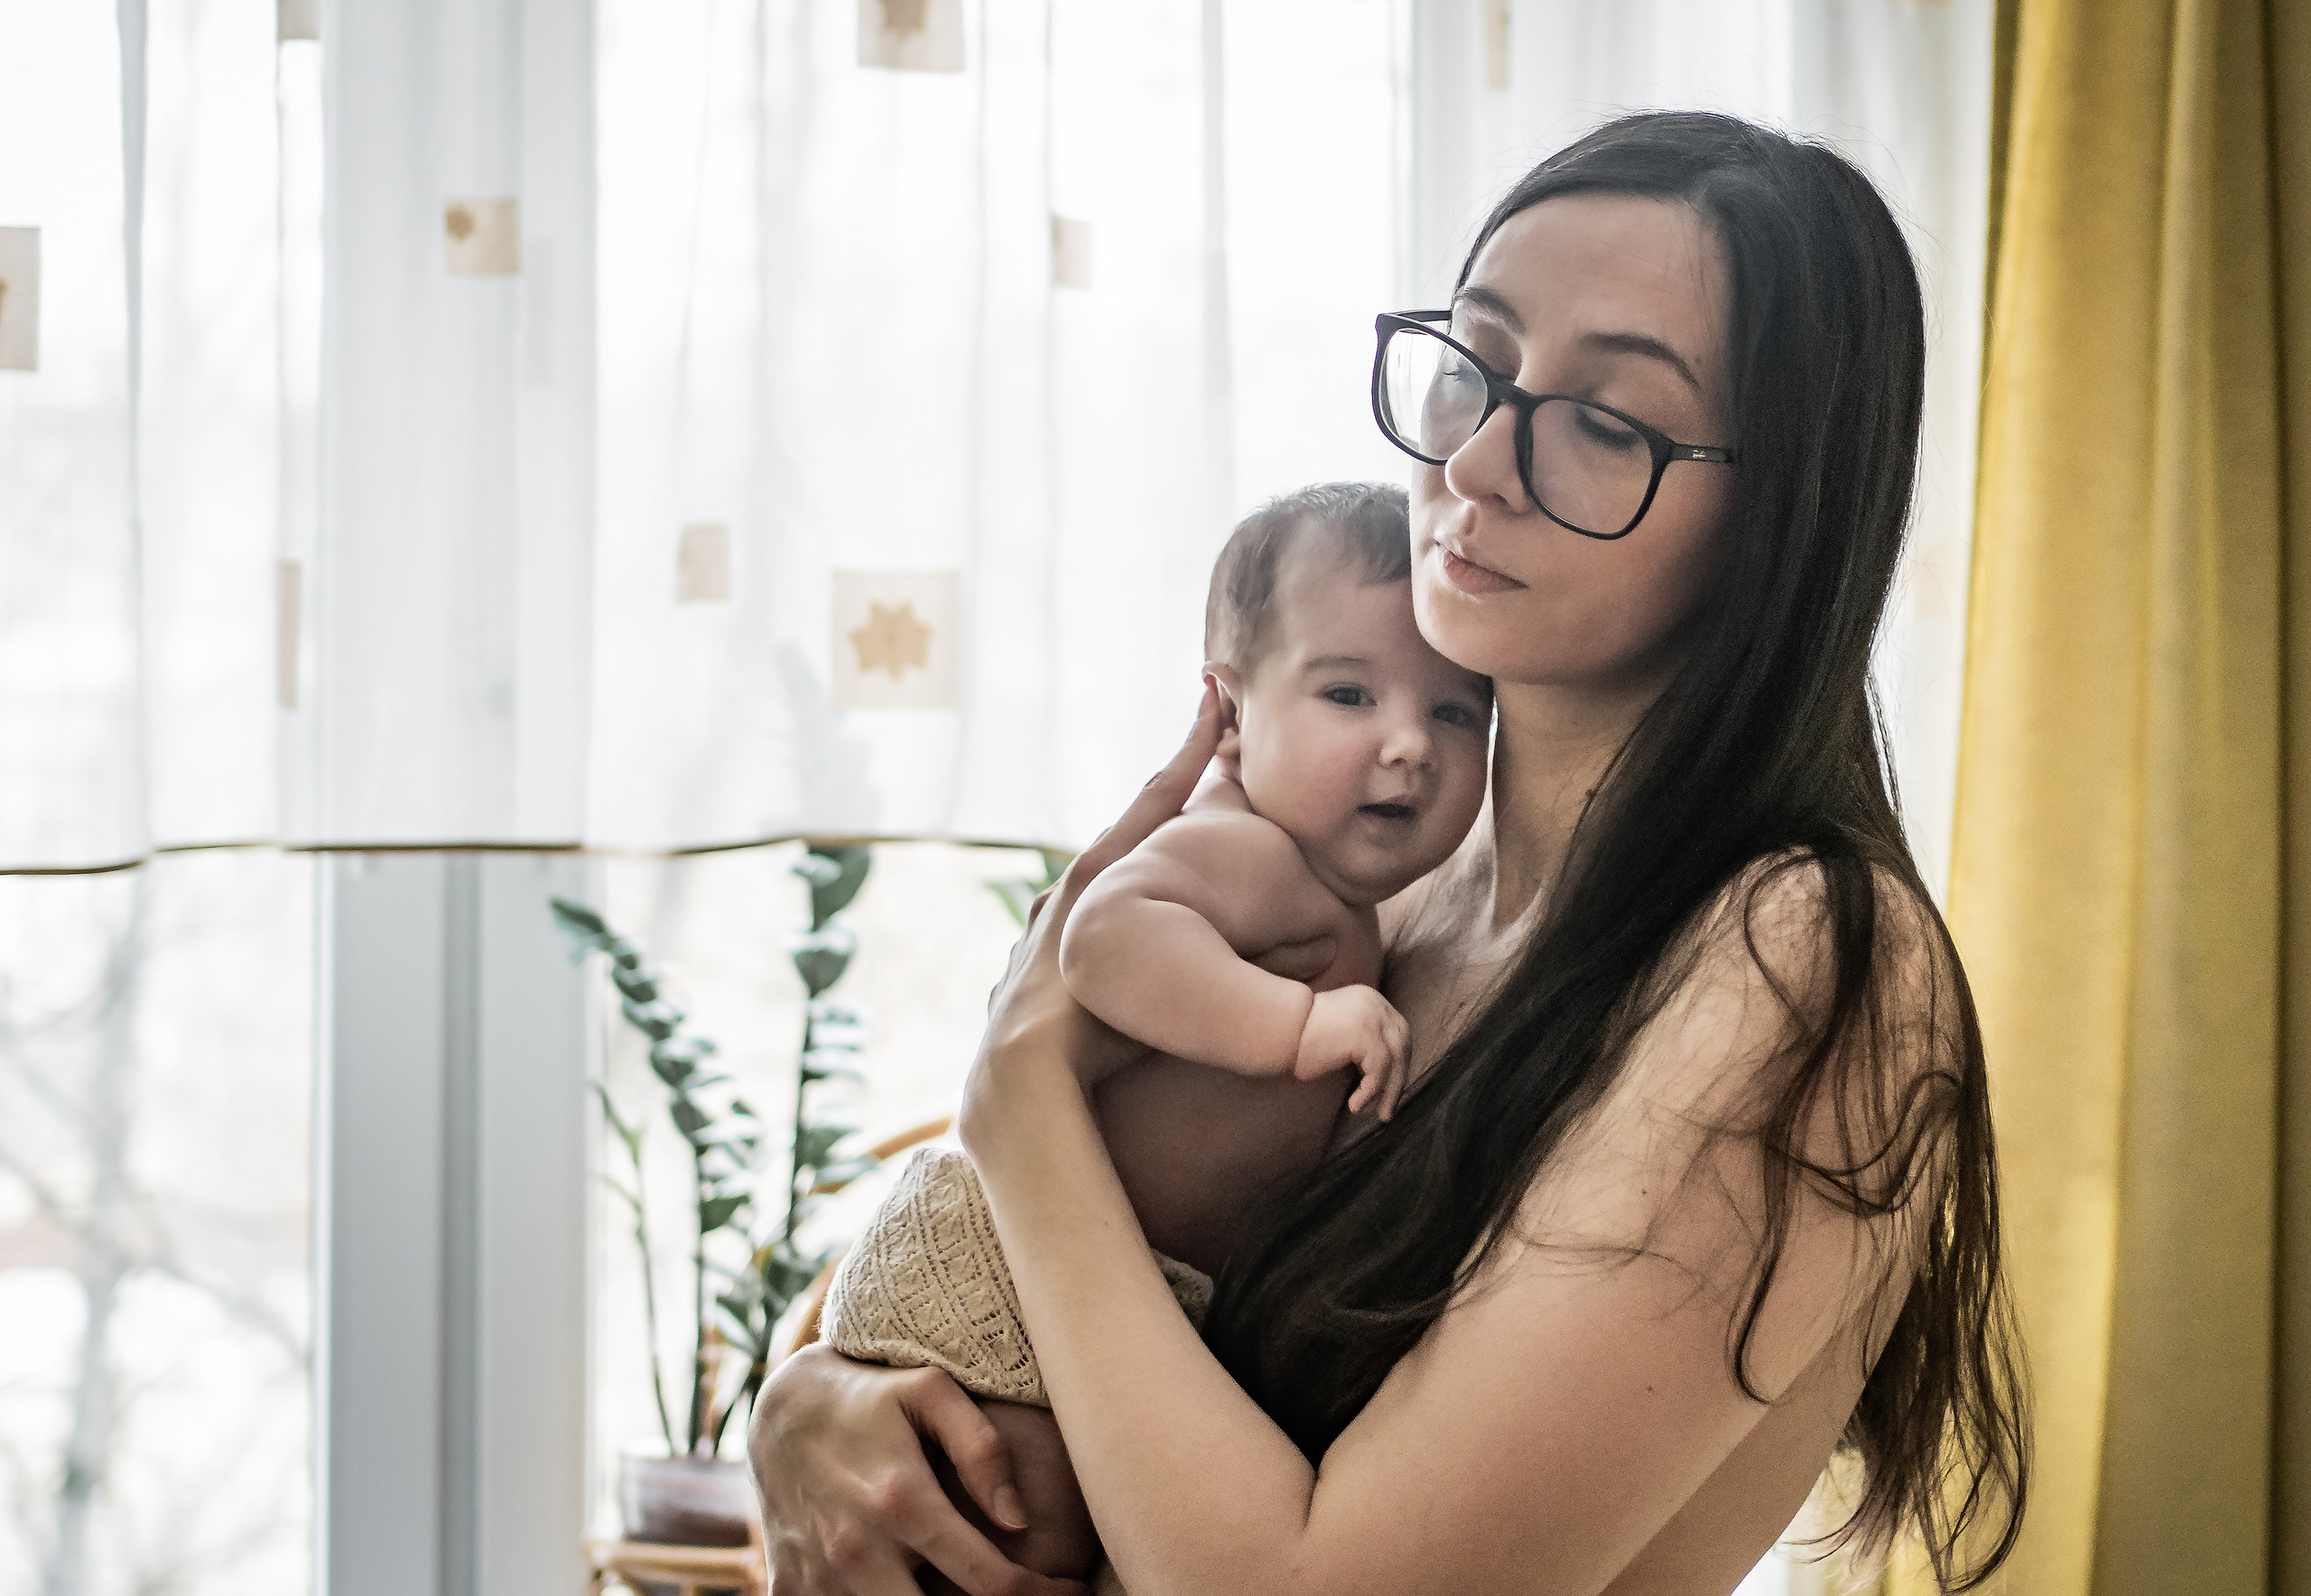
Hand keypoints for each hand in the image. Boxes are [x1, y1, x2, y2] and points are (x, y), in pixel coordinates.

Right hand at [749, 1346, 1091, 1595]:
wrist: (780, 1408)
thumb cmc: (872, 1396)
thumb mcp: (931, 1393)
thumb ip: (983, 1450)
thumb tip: (1019, 1519)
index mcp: (901, 1501)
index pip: (991, 1583)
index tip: (1070, 1590)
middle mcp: (856, 1548)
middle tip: (1016, 1593)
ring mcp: (819, 1575)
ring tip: (962, 1586)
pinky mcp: (789, 1587)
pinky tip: (909, 1585)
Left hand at [965, 682, 1225, 1122]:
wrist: (1017, 1071)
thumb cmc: (1097, 1028)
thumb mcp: (1173, 984)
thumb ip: (1245, 963)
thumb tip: (1315, 948)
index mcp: (1100, 875)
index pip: (1161, 797)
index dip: (1193, 747)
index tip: (1211, 694)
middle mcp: (1063, 890)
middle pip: (1122, 837)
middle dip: (1158, 818)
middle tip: (1191, 788)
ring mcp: (1036, 928)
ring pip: (1086, 889)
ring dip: (1118, 886)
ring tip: (1150, 891)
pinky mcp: (1021, 968)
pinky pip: (1061, 936)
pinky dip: (1082, 937)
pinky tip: (1094, 955)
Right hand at [1293, 985, 1409, 1119]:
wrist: (1278, 1029)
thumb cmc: (1299, 1038)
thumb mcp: (1341, 1034)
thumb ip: (1363, 1042)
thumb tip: (1388, 1074)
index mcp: (1370, 999)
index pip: (1398, 1033)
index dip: (1398, 1063)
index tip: (1391, 1088)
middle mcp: (1375, 1003)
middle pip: (1401, 1045)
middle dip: (1397, 1080)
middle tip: (1388, 1109)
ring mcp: (1372, 1016)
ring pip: (1394, 1060)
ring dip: (1388, 1091)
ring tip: (1378, 1114)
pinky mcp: (1365, 1033)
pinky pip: (1378, 1070)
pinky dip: (1370, 1092)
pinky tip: (1355, 1105)